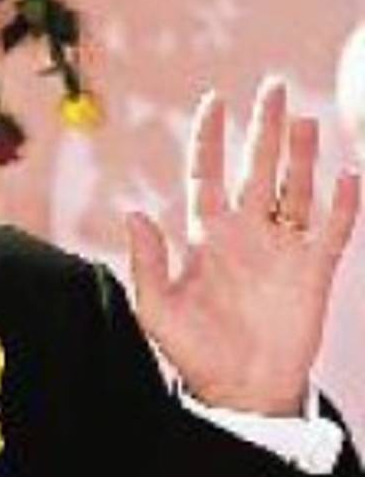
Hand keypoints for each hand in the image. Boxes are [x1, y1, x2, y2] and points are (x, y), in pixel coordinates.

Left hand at [127, 78, 360, 415]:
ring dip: (301, 157)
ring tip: (304, 120)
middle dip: (265, 130)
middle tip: (274, 87)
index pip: (207, 174)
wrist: (239, 389)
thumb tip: (133, 212)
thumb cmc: (192, 350)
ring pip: (296, 189)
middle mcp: (245, 233)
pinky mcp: (313, 271)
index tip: (215, 101)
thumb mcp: (157, 307)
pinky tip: (348, 176)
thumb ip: (146, 261)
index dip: (210, 139)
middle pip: (257, 168)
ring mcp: (281, 249)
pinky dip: (343, 204)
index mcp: (206, 236)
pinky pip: (333, 229)